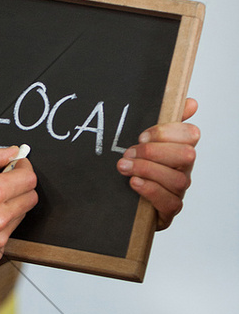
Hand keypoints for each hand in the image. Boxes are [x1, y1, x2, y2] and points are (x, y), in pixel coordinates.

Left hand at [116, 98, 199, 229]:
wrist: (123, 201)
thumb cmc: (138, 168)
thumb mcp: (145, 142)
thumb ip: (165, 122)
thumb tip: (191, 103)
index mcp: (180, 149)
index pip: (190, 134)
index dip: (166, 133)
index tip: (141, 136)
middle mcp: (184, 170)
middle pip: (186, 156)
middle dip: (154, 152)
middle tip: (128, 153)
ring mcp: (179, 191)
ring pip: (177, 179)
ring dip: (147, 170)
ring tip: (125, 167)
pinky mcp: (170, 210)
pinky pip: (170, 202)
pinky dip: (151, 190)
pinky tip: (135, 183)